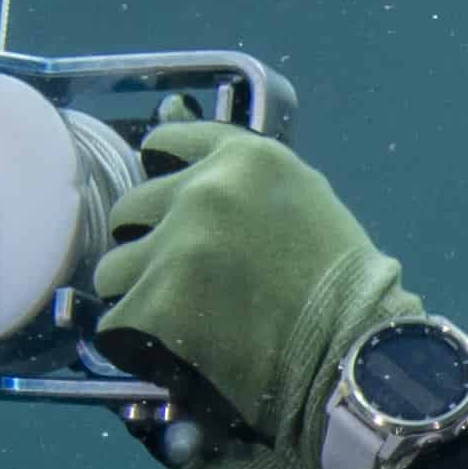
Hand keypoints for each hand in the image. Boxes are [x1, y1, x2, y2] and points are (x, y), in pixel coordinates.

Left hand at [92, 118, 421, 468]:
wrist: (355, 355)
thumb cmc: (340, 284)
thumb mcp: (299, 196)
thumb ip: (236, 170)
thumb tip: (167, 112)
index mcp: (244, 157)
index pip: (165, 143)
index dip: (166, 185)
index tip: (177, 214)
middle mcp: (203, 189)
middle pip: (129, 210)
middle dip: (150, 246)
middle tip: (192, 284)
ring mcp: (176, 246)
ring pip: (112, 269)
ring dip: (139, 295)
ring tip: (184, 323)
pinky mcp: (156, 304)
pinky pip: (114, 323)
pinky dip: (137, 343)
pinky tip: (176, 353)